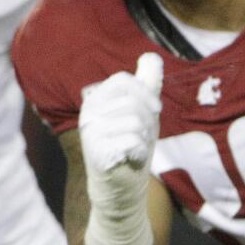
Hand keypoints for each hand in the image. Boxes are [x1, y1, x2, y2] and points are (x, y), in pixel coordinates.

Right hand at [80, 52, 162, 175]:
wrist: (120, 186)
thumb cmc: (131, 145)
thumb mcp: (142, 112)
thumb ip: (146, 84)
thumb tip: (151, 57)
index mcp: (96, 99)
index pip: (123, 80)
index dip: (146, 92)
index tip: (156, 109)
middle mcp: (88, 112)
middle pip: (132, 101)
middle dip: (148, 120)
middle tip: (141, 136)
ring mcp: (90, 131)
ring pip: (135, 122)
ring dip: (144, 138)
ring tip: (134, 148)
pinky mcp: (97, 151)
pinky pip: (133, 141)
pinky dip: (140, 152)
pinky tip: (130, 158)